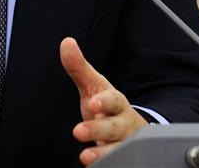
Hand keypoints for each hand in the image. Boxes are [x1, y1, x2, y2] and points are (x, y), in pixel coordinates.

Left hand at [60, 37, 147, 165]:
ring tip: (86, 156)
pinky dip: (105, 164)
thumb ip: (79, 68)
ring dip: (103, 153)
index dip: (104, 102)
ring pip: (118, 149)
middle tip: (78, 131)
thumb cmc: (108, 106)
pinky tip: (92, 166)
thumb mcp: (94, 87)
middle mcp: (122, 123)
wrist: (132, 130)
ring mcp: (123, 143)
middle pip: (114, 127)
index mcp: (116, 103)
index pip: (114, 100)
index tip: (92, 103)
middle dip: (98, 130)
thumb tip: (66, 43)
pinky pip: (118, 162)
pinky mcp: (121, 157)